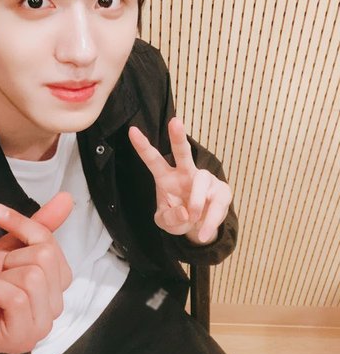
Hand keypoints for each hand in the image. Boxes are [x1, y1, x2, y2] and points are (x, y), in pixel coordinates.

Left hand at [0, 192, 72, 353]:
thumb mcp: (9, 247)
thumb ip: (40, 225)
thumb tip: (67, 198)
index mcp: (56, 283)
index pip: (50, 243)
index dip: (23, 228)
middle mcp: (55, 305)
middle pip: (44, 258)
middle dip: (11, 260)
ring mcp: (42, 324)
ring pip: (32, 277)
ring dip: (2, 279)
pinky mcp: (25, 337)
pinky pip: (18, 297)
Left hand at [128, 117, 231, 243]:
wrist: (199, 227)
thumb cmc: (178, 218)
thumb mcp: (165, 223)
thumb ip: (169, 219)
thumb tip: (185, 211)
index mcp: (166, 178)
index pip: (153, 160)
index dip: (142, 146)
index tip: (131, 130)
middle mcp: (185, 173)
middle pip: (182, 152)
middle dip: (178, 137)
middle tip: (174, 122)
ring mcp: (204, 180)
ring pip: (201, 180)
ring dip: (196, 202)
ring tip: (192, 218)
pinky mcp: (221, 190)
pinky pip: (217, 203)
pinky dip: (209, 221)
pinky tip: (203, 232)